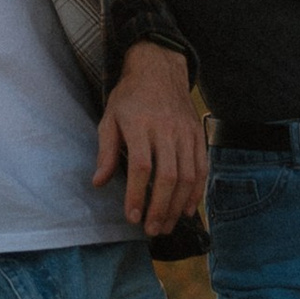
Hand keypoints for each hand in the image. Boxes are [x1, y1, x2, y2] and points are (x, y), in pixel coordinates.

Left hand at [93, 44, 207, 238]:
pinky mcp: (198, 134)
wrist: (159, 68)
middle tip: (152, 230)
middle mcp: (166, 128)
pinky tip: (187, 209)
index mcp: (140, 124)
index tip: (132, 217)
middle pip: (167, 175)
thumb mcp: (110, 118)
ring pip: (187, 175)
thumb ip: (106, 151)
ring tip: (167, 225)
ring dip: (178, 205)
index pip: (141, 166)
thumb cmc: (129, 97)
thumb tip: (98, 183)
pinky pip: (202, 167)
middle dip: (160, 207)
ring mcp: (186, 131)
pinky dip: (196, 191)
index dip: (137, 195)